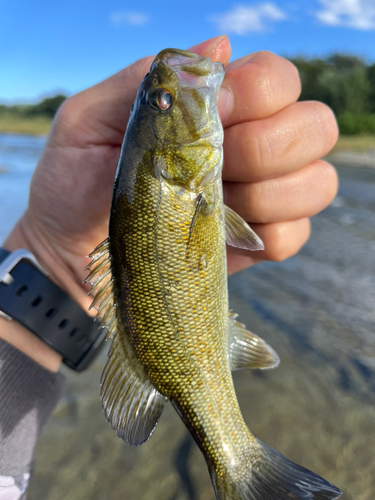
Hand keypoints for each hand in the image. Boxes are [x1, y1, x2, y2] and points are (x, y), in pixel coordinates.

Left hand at [4, 35, 337, 320]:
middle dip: (266, 148)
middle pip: (315, 127)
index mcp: (215, 106)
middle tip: (213, 168)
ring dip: (269, 195)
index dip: (256, 95)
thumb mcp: (90, 120)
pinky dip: (269, 236)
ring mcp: (260, 196)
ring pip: (317, 182)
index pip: (277, 80)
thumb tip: (218, 46)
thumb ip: (146, 79)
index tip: (211, 119)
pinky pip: (296, 235)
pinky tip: (227, 236)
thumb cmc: (74, 182)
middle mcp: (249, 145)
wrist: (71, 251)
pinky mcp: (257, 242)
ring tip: (213, 207)